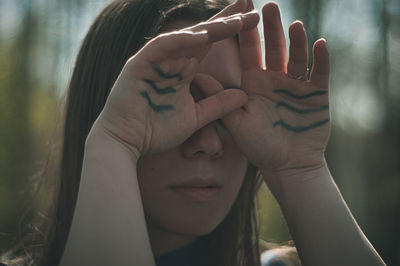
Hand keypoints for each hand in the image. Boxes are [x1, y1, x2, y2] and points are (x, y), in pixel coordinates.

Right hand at [92, 1, 258, 155]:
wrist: (127, 143)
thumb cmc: (157, 131)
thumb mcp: (195, 117)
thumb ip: (216, 105)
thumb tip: (244, 95)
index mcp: (184, 70)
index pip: (210, 44)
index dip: (231, 30)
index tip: (254, 19)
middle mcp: (172, 60)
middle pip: (202, 34)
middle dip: (226, 19)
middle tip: (250, 4)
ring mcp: (156, 60)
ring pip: (185, 38)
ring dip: (210, 28)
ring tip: (236, 20)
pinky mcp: (140, 64)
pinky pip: (162, 47)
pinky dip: (181, 41)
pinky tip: (203, 36)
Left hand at [201, 1, 329, 183]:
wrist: (288, 165)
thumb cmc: (259, 146)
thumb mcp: (236, 122)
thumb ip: (219, 99)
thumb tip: (197, 76)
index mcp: (255, 83)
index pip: (250, 51)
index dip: (246, 30)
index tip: (243, 8)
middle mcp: (275, 80)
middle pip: (274, 48)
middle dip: (271, 28)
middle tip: (269, 6)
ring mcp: (297, 86)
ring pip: (297, 57)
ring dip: (296, 41)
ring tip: (293, 25)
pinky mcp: (317, 95)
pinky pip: (319, 73)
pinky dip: (320, 60)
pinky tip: (319, 44)